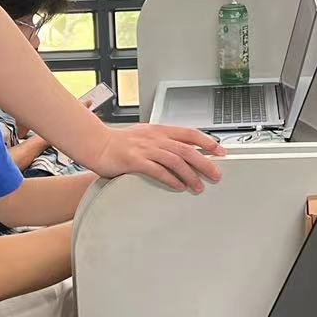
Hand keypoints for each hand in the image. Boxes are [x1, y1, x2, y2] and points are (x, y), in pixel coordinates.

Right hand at [83, 123, 222, 191]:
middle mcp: (155, 138)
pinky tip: (178, 186)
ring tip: (198, 186)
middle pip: (187, 149)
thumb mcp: (145, 136)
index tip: (220, 151)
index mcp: (160, 130)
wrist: (96, 144)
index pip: (190, 134)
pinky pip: (158, 170)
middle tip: (216, 174)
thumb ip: (163, 142)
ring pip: (176, 160)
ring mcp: (145, 149)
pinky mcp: (135, 161)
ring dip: (190, 175)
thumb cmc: (120, 142)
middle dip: (205, 162)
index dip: (207, 142)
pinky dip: (171, 179)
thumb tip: (182, 152)